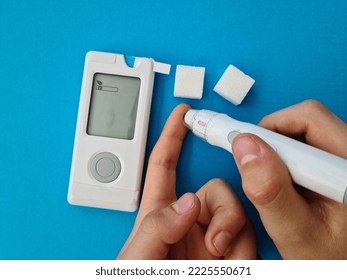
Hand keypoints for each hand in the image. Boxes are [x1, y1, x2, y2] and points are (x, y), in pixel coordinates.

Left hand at [117, 104, 255, 259]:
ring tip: (218, 258)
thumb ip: (156, 227)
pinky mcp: (229, 253)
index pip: (163, 165)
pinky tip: (228, 263)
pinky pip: (248, 237)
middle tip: (215, 240)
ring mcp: (210, 236)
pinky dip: (242, 249)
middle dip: (223, 208)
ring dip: (232, 233)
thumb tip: (188, 201)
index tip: (182, 114)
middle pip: (215, 189)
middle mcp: (188, 221)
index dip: (172, 136)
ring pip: (236, 211)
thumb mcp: (137, 259)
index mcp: (159, 214)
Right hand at [232, 100, 346, 258]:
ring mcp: (342, 160)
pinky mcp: (333, 166)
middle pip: (306, 120)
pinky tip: (280, 180)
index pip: (309, 119)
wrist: (339, 263)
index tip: (241, 144)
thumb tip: (245, 146)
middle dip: (270, 138)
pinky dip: (283, 157)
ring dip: (276, 149)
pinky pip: (305, 145)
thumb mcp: (294, 231)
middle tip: (253, 165)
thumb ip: (270, 191)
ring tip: (268, 179)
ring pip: (304, 131)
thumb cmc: (328, 256)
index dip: (270, 127)